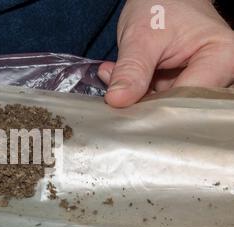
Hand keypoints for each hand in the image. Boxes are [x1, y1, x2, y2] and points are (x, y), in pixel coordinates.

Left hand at [98, 0, 233, 107]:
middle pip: (176, 106)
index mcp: (222, 59)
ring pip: (161, 105)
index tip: (125, 105)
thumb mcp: (142, 36)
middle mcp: (217, 75)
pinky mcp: (179, 85)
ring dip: (133, 95)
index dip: (154, 107)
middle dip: (140, 101)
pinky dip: (133, 91)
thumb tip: (118, 101)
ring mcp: (197, 82)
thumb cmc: (162, 4)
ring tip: (113, 74)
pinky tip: (117, 77)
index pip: (187, 99)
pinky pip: (154, 98)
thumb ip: (131, 69)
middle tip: (113, 90)